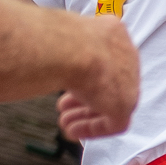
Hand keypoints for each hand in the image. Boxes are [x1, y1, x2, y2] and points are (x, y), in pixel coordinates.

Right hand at [55, 15, 137, 141]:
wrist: (71, 48)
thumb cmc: (56, 37)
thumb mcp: (61, 35)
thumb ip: (62, 45)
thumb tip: (36, 46)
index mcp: (114, 33)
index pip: (104, 58)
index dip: (83, 73)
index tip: (64, 82)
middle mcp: (127, 56)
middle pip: (108, 82)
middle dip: (83, 97)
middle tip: (62, 105)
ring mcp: (129, 82)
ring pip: (111, 103)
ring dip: (86, 114)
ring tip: (64, 122)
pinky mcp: (125, 104)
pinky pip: (113, 122)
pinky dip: (92, 128)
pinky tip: (72, 131)